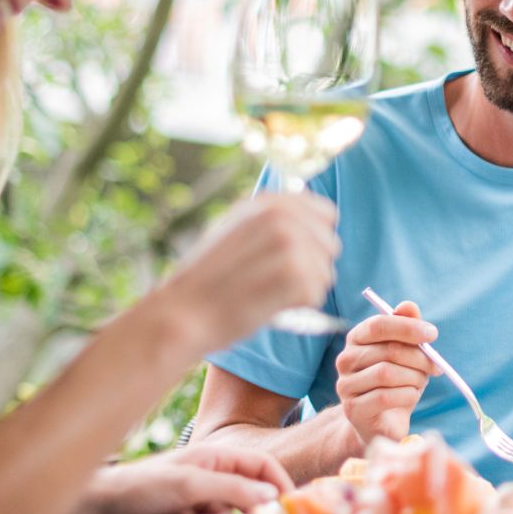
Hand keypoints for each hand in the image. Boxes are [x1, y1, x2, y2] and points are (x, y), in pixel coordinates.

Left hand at [59, 442, 294, 513]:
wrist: (94, 513)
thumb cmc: (135, 488)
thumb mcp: (189, 485)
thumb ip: (232, 489)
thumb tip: (269, 496)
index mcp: (213, 457)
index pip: (260, 466)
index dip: (278, 484)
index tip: (288, 508)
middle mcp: (207, 476)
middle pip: (246, 495)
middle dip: (242, 513)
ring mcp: (194, 499)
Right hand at [157, 192, 339, 357]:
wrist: (182, 311)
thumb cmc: (207, 278)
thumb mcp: (234, 230)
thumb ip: (272, 221)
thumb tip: (317, 220)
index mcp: (269, 202)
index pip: (326, 214)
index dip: (314, 240)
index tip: (292, 258)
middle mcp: (282, 216)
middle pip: (330, 244)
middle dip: (312, 266)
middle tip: (275, 280)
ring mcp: (290, 243)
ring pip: (325, 272)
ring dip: (303, 289)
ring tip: (267, 292)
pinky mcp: (294, 274)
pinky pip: (317, 294)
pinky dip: (298, 307)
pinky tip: (269, 305)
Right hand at [335, 300, 435, 448]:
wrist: (382, 422)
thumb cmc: (396, 382)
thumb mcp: (406, 354)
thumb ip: (407, 328)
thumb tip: (408, 306)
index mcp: (357, 339)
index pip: (379, 325)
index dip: (408, 328)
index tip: (432, 334)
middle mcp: (345, 359)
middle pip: (387, 350)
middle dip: (418, 357)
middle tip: (435, 366)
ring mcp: (345, 385)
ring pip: (387, 373)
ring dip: (414, 378)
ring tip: (420, 382)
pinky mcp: (352, 409)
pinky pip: (385, 397)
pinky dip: (407, 395)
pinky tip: (411, 396)